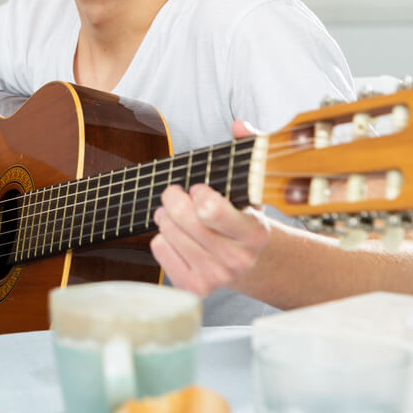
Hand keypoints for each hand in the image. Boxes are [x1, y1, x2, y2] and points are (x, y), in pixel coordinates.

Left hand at [149, 120, 271, 297]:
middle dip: (173, 197)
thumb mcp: (252, 185)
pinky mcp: (194, 288)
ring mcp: (215, 278)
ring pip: (167, 231)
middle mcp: (237, 260)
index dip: (197, 192)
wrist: (250, 262)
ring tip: (178, 216)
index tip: (199, 188)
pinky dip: (162, 237)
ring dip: (166, 216)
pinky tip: (178, 237)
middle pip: (181, 217)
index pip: (209, 209)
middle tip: (177, 194)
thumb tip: (239, 124)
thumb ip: (249, 149)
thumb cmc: (244, 216)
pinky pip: (158, 248)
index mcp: (254, 233)